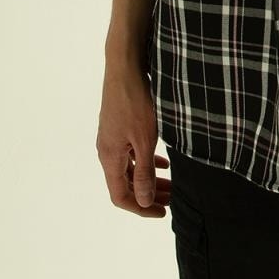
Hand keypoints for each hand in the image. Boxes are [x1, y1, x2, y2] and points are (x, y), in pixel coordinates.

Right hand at [97, 55, 170, 217]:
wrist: (125, 66)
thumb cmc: (135, 101)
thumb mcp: (144, 140)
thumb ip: (144, 172)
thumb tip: (143, 201)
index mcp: (110, 157)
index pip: (120, 196)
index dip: (141, 209)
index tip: (163, 212)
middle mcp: (107, 150)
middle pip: (126, 184)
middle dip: (148, 195)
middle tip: (172, 201)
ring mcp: (112, 138)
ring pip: (130, 168)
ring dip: (149, 179)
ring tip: (171, 184)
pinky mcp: (119, 126)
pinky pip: (130, 153)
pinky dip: (146, 162)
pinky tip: (163, 162)